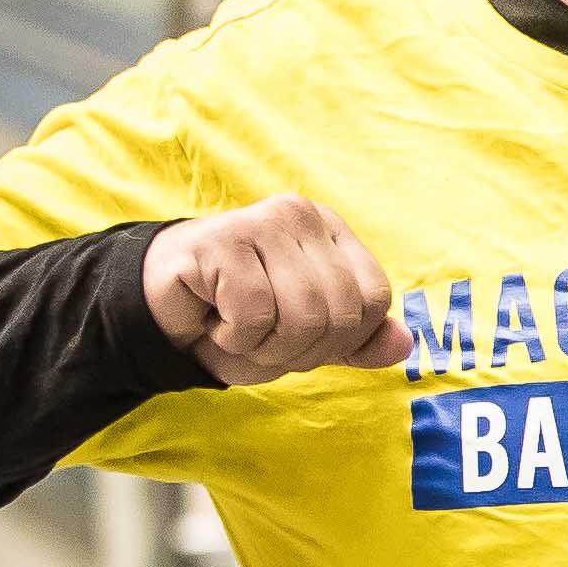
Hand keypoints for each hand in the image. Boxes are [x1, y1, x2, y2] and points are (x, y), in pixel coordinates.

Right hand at [142, 197, 409, 384]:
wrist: (162, 315)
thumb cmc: (239, 321)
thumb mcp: (309, 339)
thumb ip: (359, 341)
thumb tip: (405, 344)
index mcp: (333, 233)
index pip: (374, 300)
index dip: (342, 339)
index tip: (301, 340)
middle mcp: (302, 217)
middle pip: (339, 313)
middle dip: (301, 350)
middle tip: (262, 340)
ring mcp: (260, 222)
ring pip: (301, 315)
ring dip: (266, 347)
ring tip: (239, 331)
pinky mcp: (219, 240)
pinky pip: (253, 313)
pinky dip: (234, 337)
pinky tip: (214, 321)